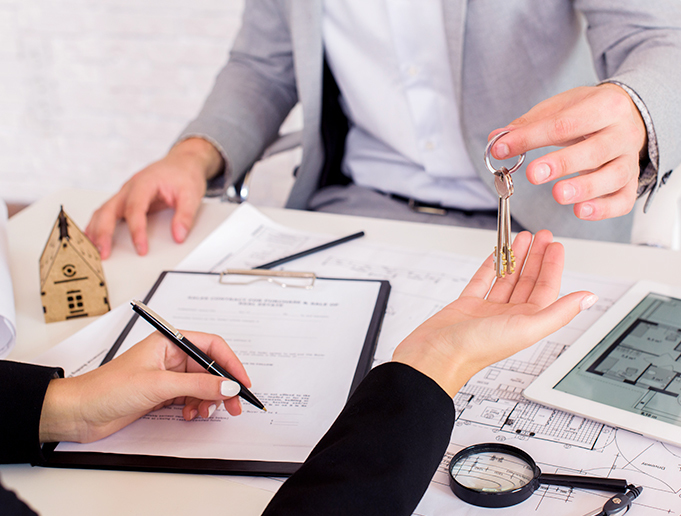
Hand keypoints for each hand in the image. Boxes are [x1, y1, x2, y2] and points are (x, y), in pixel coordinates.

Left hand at [39, 331, 249, 443]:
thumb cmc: (107, 388)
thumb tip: (227, 386)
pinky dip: (195, 407)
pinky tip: (189, 415)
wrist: (79, 412)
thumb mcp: (159, 385)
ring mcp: (167, 375)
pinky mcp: (162, 393)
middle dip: (222, 387)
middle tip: (233, 406)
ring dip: (207, 400)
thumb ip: (198, 385)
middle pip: (209, 368)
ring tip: (203, 413)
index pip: (211, 346)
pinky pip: (190, 397)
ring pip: (202, 385)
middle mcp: (170, 356)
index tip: (242, 382)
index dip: (230, 363)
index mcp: (169, 342)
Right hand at [85, 138, 223, 258]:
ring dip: (96, 231)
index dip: (137, 231)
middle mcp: (130, 187)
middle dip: (104, 233)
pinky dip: (98, 226)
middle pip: (109, 210)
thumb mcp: (191, 195)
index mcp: (145, 183)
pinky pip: (106, 212)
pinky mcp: (125, 200)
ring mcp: (125, 193)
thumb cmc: (184, 175)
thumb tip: (178, 236)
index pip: (135, 209)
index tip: (141, 249)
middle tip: (104, 253)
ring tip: (93, 250)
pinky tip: (94, 239)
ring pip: (103, 211)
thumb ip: (185, 216)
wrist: (182, 162)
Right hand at [392, 230, 596, 396]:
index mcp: (526, 323)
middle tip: (543, 236)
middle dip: (537, 257)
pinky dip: (490, 266)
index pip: (547, 290)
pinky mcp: (466, 305)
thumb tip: (588, 298)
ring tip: (523, 237)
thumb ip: (558, 313)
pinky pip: (482, 280)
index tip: (556, 246)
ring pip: (507, 278)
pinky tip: (496, 254)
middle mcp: (509, 316)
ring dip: (516, 258)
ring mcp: (487, 310)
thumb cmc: (476, 349)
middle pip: (528, 281)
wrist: (435, 355)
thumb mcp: (525, 328)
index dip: (553, 267)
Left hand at [490, 84, 646, 220]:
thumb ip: (528, 125)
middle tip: (534, 174)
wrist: (627, 116)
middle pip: (595, 150)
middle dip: (562, 163)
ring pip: (613, 177)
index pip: (565, 123)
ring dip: (585, 188)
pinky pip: (623, 200)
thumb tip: (496, 139)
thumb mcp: (559, 108)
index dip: (531, 138)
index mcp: (605, 106)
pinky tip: (581, 211)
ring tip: (559, 195)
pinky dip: (604, 209)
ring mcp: (629, 160)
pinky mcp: (631, 183)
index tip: (502, 148)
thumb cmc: (587, 113)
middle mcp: (622, 133)